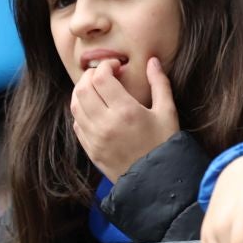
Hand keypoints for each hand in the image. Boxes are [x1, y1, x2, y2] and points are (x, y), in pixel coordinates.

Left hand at [70, 57, 178, 181]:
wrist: (156, 181)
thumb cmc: (165, 144)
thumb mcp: (167, 112)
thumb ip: (159, 83)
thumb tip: (152, 61)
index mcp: (125, 111)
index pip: (101, 78)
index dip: (106, 66)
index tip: (116, 66)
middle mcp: (105, 124)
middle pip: (82, 89)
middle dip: (91, 75)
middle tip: (104, 74)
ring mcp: (94, 139)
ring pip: (75, 105)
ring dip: (83, 92)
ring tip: (98, 89)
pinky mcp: (90, 150)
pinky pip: (76, 124)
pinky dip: (81, 111)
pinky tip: (96, 109)